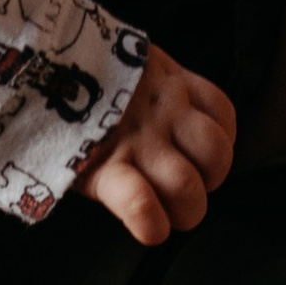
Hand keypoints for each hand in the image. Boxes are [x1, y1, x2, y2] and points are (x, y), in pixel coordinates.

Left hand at [74, 44, 235, 244]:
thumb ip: (104, 190)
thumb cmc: (68, 120)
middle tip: (181, 207)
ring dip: (214, 172)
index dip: (153, 225)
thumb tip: (142, 215)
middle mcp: (138, 137)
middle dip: (192, 210)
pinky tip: (207, 140)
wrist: (59, 55)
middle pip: (186, 187)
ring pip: (215, 152)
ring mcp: (163, 107)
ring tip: (200, 172)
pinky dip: (226, 132)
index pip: (138, 204)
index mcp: (105, 165)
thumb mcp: (70, 162)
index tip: (154, 229)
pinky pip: (222, 108)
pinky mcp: (178, 78)